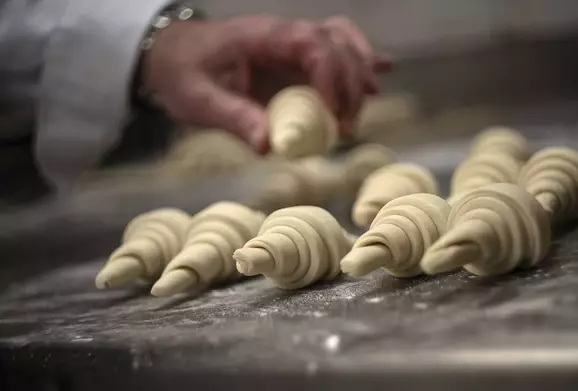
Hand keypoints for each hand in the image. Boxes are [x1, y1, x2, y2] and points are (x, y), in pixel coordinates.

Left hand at [142, 15, 392, 153]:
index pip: (313, 43)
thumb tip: (270, 147)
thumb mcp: (198, 99)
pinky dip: (361, 59)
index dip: (332, 76)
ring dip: (360, 71)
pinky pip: (336, 48)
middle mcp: (285, 35)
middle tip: (345, 128)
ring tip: (365, 104)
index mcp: (262, 37)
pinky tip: (383, 70)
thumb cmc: (182, 73)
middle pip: (337, 44)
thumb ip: (234, 119)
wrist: (172, 54)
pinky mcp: (295, 56)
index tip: (334, 114)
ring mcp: (292, 43)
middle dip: (351, 85)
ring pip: (343, 42)